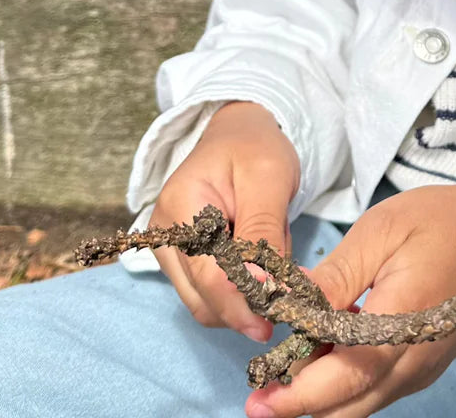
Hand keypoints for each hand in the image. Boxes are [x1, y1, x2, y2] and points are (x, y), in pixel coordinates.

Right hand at [150, 100, 299, 342]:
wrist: (239, 133)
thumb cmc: (255, 148)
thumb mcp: (269, 179)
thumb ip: (263, 232)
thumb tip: (262, 289)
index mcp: (180, 208)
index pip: (208, 277)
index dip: (241, 305)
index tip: (275, 321)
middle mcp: (165, 236)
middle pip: (205, 299)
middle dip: (250, 299)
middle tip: (290, 280)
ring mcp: (171, 251)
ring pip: (210, 302)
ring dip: (249, 291)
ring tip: (274, 248)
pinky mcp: (184, 260)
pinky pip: (214, 291)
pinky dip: (244, 284)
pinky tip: (262, 253)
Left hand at [246, 175, 455, 417]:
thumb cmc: (445, 222)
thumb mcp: (383, 229)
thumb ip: (335, 275)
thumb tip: (285, 307)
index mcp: (403, 319)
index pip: (341, 376)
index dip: (295, 394)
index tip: (256, 394)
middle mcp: (414, 359)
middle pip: (348, 407)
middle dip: (299, 405)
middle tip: (259, 391)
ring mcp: (422, 369)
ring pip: (361, 406)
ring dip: (321, 397)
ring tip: (286, 368)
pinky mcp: (424, 367)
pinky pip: (377, 392)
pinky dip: (345, 387)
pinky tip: (325, 354)